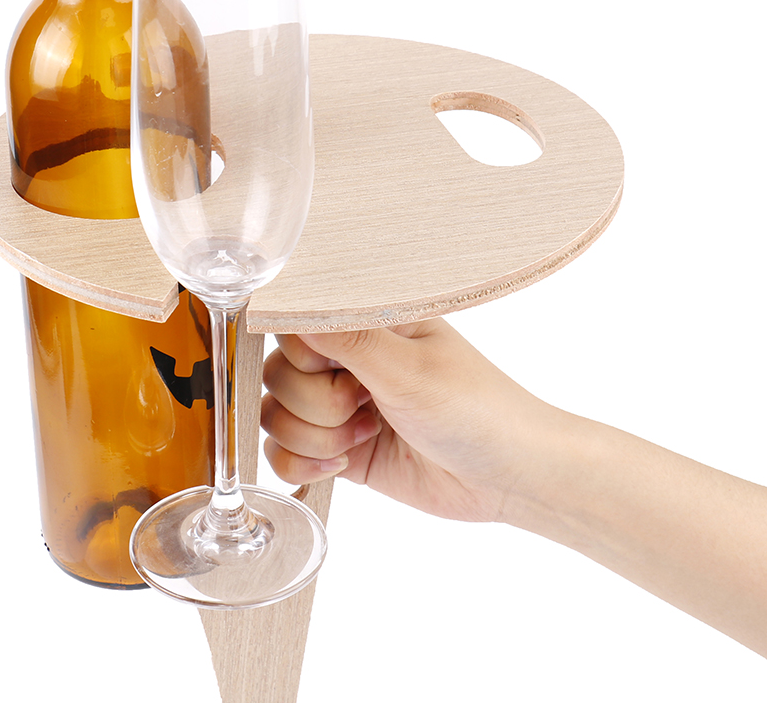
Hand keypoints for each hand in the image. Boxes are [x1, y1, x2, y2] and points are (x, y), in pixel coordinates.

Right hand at [261, 319, 556, 523]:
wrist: (507, 477)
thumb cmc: (475, 409)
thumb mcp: (410, 370)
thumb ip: (348, 340)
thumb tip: (290, 305)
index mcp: (366, 325)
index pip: (294, 325)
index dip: (307, 356)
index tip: (344, 372)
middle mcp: (348, 360)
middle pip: (279, 374)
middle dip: (317, 403)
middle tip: (367, 407)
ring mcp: (340, 407)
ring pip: (276, 415)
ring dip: (315, 436)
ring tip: (366, 436)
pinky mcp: (339, 448)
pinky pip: (283, 453)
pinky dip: (303, 463)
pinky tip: (342, 465)